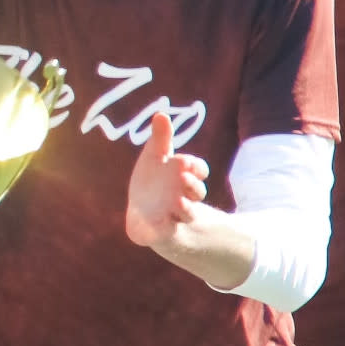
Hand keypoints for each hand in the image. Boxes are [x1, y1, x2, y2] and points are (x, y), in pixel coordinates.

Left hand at [125, 112, 210, 250]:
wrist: (148, 216)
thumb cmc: (154, 183)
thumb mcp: (156, 158)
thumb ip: (160, 140)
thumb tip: (161, 114)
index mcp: (183, 177)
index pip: (197, 170)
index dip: (194, 166)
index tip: (184, 162)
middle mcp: (183, 197)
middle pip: (196, 191)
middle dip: (192, 184)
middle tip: (183, 176)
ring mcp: (174, 215)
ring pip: (187, 213)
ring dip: (184, 207)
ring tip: (179, 201)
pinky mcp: (161, 231)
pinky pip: (164, 231)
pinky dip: (162, 227)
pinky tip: (158, 221)